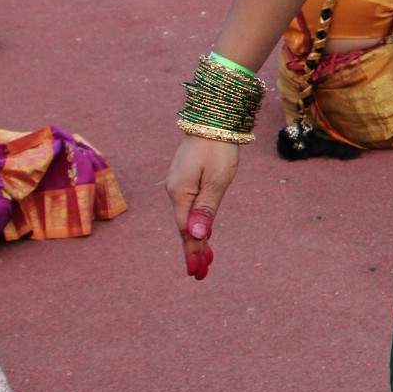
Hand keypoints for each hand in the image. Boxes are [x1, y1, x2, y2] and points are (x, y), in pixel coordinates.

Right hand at [165, 134, 240, 281]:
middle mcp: (174, 190)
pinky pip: (188, 206)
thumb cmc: (218, 148)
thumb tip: (195, 236)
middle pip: (184, 227)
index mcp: (179, 193)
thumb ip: (206, 209)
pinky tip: (201, 231)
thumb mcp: (217, 180)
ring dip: (195, 238)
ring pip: (186, 217)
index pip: (185, 230)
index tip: (196, 273)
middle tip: (201, 274)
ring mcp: (178, 183)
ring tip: (204, 260)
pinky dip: (195, 222)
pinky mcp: (185, 178)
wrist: (211, 117)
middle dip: (193, 250)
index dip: (192, 252)